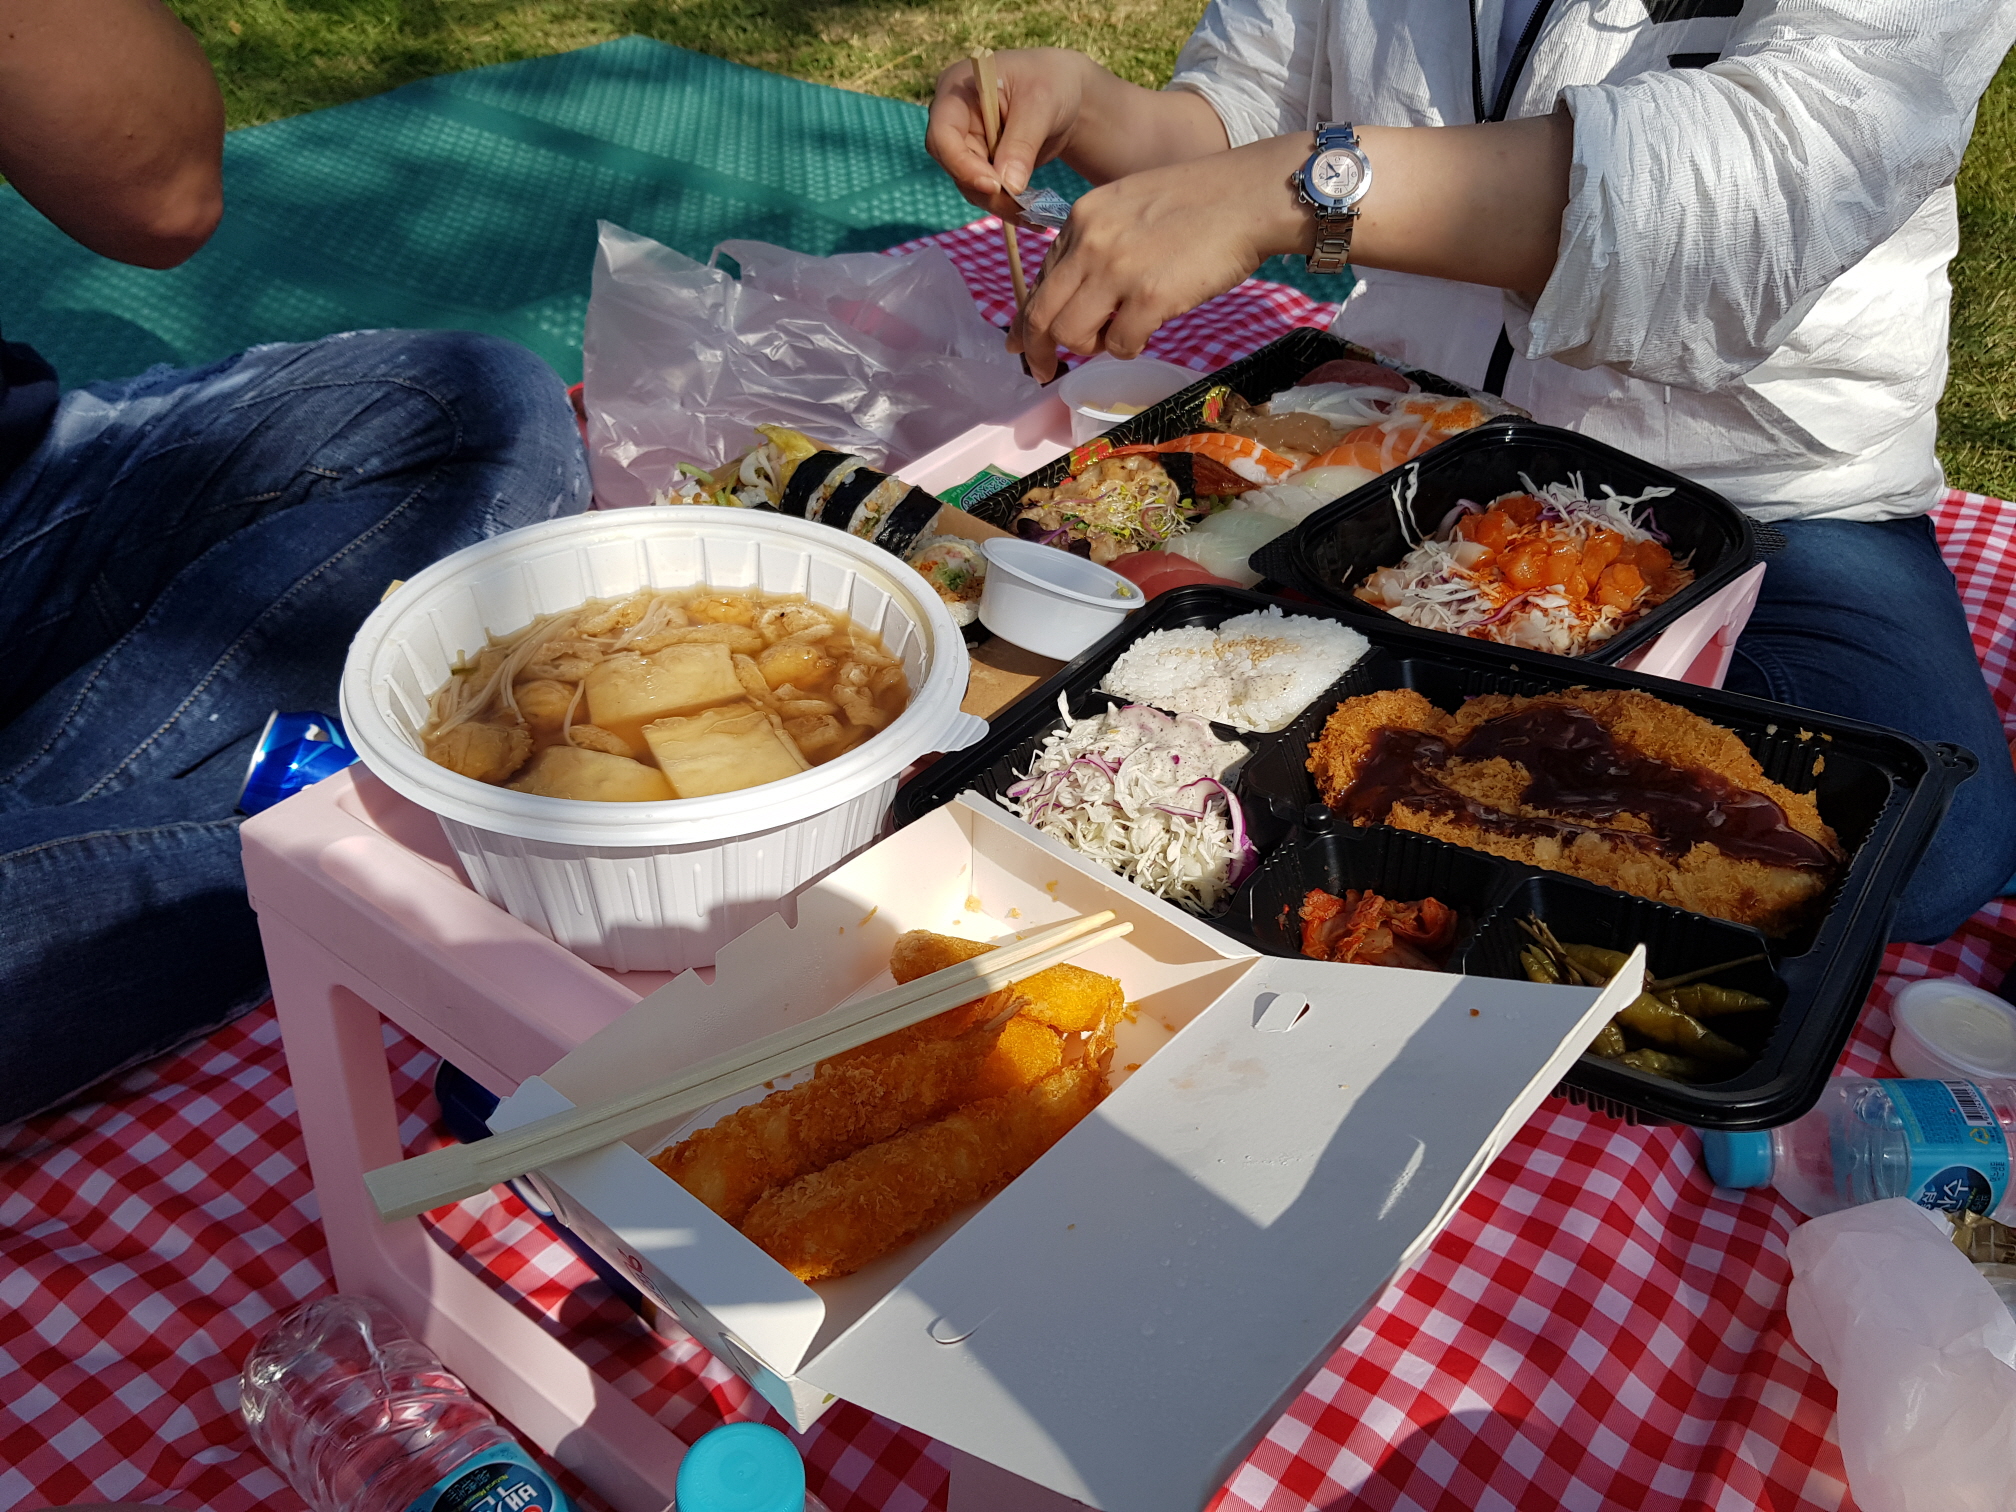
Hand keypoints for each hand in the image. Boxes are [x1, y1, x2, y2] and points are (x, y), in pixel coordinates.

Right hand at [926, 49, 1090, 223]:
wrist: (1066, 93)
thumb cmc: (1051, 82)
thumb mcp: (1041, 104)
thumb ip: (1022, 143)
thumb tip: (1007, 187)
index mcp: (957, 90)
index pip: (942, 134)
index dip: (961, 164)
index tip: (994, 185)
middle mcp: (954, 120)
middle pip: (954, 165)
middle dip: (986, 190)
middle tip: (1022, 207)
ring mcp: (966, 144)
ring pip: (969, 185)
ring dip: (999, 204)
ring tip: (1034, 214)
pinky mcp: (982, 165)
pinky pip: (987, 192)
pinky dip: (1008, 205)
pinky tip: (1033, 214)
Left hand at [1011, 135, 1311, 380]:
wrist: (1248, 196)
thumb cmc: (1199, 203)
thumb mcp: (1129, 207)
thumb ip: (1098, 245)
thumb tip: (1079, 297)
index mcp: (1082, 218)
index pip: (1041, 279)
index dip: (1028, 317)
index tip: (1022, 343)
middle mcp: (1090, 242)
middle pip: (1043, 313)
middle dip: (1038, 349)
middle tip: (1045, 371)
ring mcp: (1118, 270)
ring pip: (1072, 334)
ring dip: (1090, 347)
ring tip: (1116, 338)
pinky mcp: (1150, 297)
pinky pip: (1120, 345)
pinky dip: (1129, 349)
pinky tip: (1147, 334)